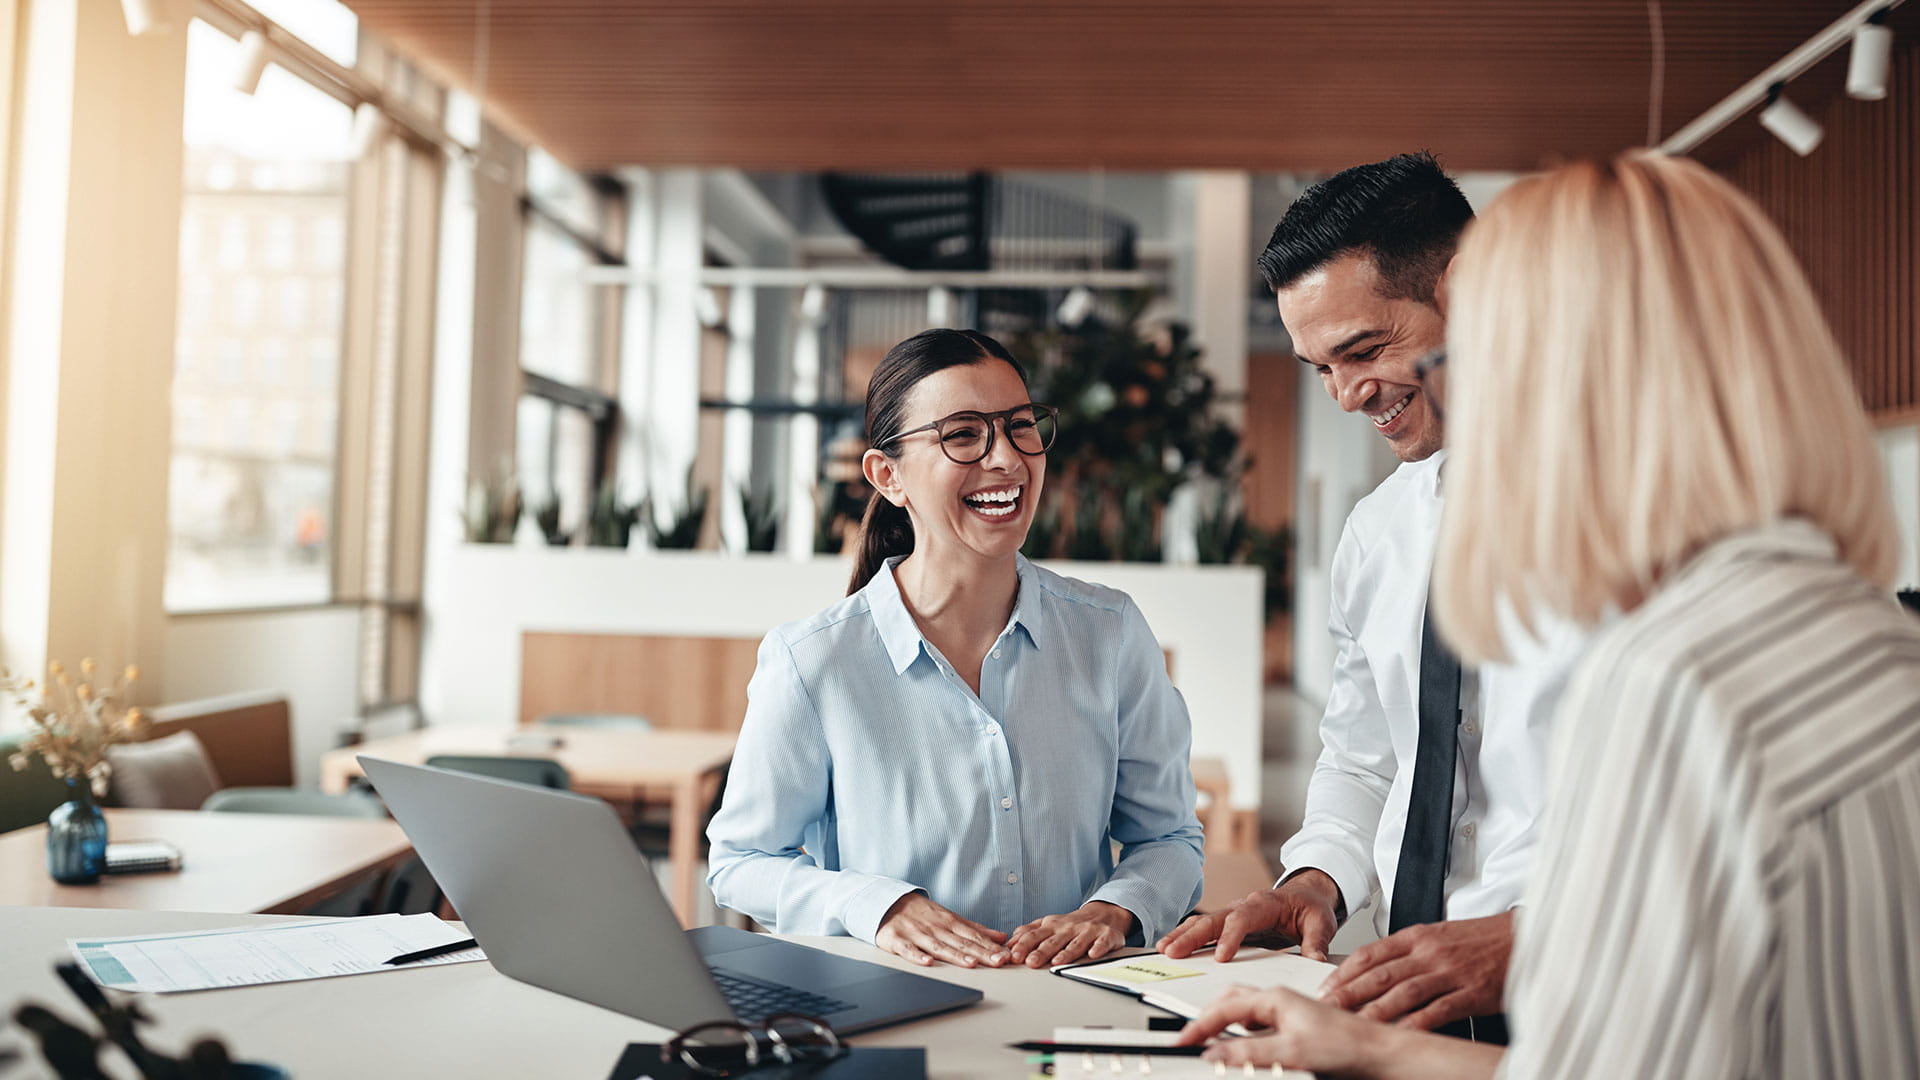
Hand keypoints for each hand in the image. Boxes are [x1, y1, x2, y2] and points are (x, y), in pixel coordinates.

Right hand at [875, 893, 1008, 967]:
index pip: (973, 936)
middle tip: (998, 962)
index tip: (1006, 956)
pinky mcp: (898, 940)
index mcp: (949, 922)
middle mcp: (935, 928)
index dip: (990, 946)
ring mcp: (917, 934)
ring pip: (939, 946)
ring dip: (956, 955)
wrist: (888, 901)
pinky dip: (918, 956)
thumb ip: (976, 928)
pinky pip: (908, 950)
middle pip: (961, 943)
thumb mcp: (950, 917)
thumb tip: (1001, 936)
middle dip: (981, 953)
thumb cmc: (922, 913)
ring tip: (972, 963)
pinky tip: (928, 963)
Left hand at [1006, 901, 1133, 967]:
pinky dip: (1098, 948)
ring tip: (1056, 962)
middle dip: (1041, 952)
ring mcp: (1087, 932)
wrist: (1104, 913)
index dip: (1024, 946)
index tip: (1013, 956)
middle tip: (1030, 963)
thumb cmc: (1072, 924)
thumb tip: (1010, 942)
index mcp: (1052, 925)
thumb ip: (1030, 932)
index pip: (1035, 935)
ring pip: (1075, 944)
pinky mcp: (1105, 936)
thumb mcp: (1049, 924)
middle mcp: (1068, 928)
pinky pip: (1101, 943)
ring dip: (1066, 953)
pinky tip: (1093, 954)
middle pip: (1053, 941)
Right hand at [1156, 868, 1340, 962]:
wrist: (1307, 894)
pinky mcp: (1228, 922)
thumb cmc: (1311, 907)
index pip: (1243, 918)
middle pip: (1213, 919)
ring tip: (1164, 949)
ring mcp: (1233, 913)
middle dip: (1192, 935)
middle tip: (1174, 952)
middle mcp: (1244, 905)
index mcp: (1265, 903)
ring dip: (1182, 935)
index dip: (1230, 936)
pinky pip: (1203, 927)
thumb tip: (1315, 960)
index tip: (1221, 956)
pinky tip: (1171, 946)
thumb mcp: (1321, 922)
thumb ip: (1317, 942)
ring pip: (1203, 922)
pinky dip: (1186, 935)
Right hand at [1172, 984, 1389, 1073]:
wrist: (1378, 1051)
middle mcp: (1279, 1000)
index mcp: (1275, 998)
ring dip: (1222, 1023)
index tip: (1183, 1040)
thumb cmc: (1347, 1044)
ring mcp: (1287, 1011)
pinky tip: (1242, 1045)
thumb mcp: (1293, 1051)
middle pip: (1229, 1002)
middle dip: (1206, 1017)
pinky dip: (1240, 1032)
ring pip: (1243, 1011)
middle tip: (1191, 1037)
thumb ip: (1251, 1053)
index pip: (1224, 1009)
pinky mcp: (1294, 1024)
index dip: (1200, 1026)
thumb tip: (1216, 1055)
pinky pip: (1257, 1023)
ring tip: (1209, 1040)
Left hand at [1318, 911, 1512, 1029]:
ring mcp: (1451, 972)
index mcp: (1419, 936)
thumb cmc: (1481, 939)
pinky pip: (1438, 1010)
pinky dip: (1417, 1024)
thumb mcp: (1439, 935)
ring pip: (1404, 993)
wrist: (1525, 936)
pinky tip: (1400, 1035)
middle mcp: (1430, 952)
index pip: (1371, 953)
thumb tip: (1376, 970)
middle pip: (1380, 974)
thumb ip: (1409, 951)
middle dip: (1349, 994)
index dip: (1345, 972)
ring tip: (1355, 1026)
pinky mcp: (1472, 993)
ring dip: (1376, 1011)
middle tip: (1327, 1010)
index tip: (1326, 987)